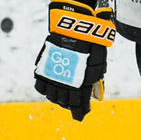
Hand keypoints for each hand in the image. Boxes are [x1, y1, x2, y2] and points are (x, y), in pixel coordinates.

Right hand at [34, 0, 114, 121]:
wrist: (75, 25)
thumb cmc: (91, 42)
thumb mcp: (99, 62)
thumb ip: (95, 78)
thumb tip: (93, 93)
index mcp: (80, 83)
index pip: (78, 104)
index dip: (80, 111)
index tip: (82, 114)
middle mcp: (64, 82)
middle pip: (64, 101)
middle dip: (70, 105)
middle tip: (74, 105)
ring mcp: (52, 74)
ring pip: (52, 95)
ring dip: (58, 99)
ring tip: (63, 98)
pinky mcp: (43, 66)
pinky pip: (41, 84)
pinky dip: (46, 89)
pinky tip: (51, 89)